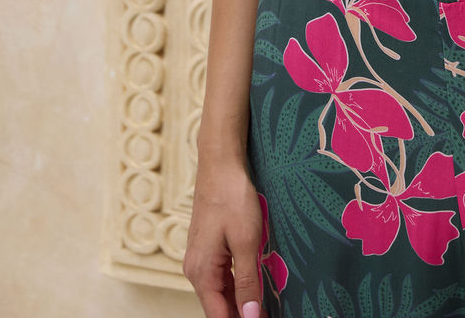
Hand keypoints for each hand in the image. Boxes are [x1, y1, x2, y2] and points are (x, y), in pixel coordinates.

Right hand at [183, 158, 263, 317]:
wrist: (220, 163)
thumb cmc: (233, 197)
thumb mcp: (246, 241)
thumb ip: (247, 282)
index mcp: (201, 273)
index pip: (219, 316)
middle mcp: (195, 270)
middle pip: (218, 307)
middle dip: (242, 315)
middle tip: (269, 316)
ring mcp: (200, 259)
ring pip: (220, 293)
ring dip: (240, 303)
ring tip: (265, 308)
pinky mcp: (208, 248)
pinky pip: (221, 277)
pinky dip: (236, 287)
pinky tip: (254, 288)